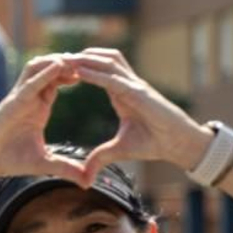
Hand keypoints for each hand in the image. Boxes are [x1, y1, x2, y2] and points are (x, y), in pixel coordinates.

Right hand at [0, 55, 89, 182]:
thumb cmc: (11, 159)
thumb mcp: (45, 164)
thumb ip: (66, 169)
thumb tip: (87, 182)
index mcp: (40, 107)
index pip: (58, 83)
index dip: (74, 75)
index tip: (92, 73)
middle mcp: (31, 97)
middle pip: (51, 69)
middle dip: (68, 63)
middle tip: (89, 59)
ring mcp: (21, 97)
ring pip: (39, 68)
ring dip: (57, 62)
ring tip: (76, 59)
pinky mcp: (12, 102)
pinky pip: (30, 83)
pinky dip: (45, 74)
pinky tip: (59, 66)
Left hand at [61, 49, 210, 181]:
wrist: (177, 143)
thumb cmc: (154, 142)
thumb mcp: (120, 150)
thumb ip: (101, 157)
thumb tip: (84, 175)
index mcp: (121, 92)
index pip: (98, 72)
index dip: (80, 68)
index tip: (59, 70)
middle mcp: (127, 84)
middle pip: (100, 60)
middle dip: (79, 57)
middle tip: (55, 57)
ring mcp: (134, 85)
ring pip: (107, 62)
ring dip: (85, 58)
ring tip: (64, 58)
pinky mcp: (138, 92)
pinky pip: (112, 79)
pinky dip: (95, 73)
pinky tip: (79, 71)